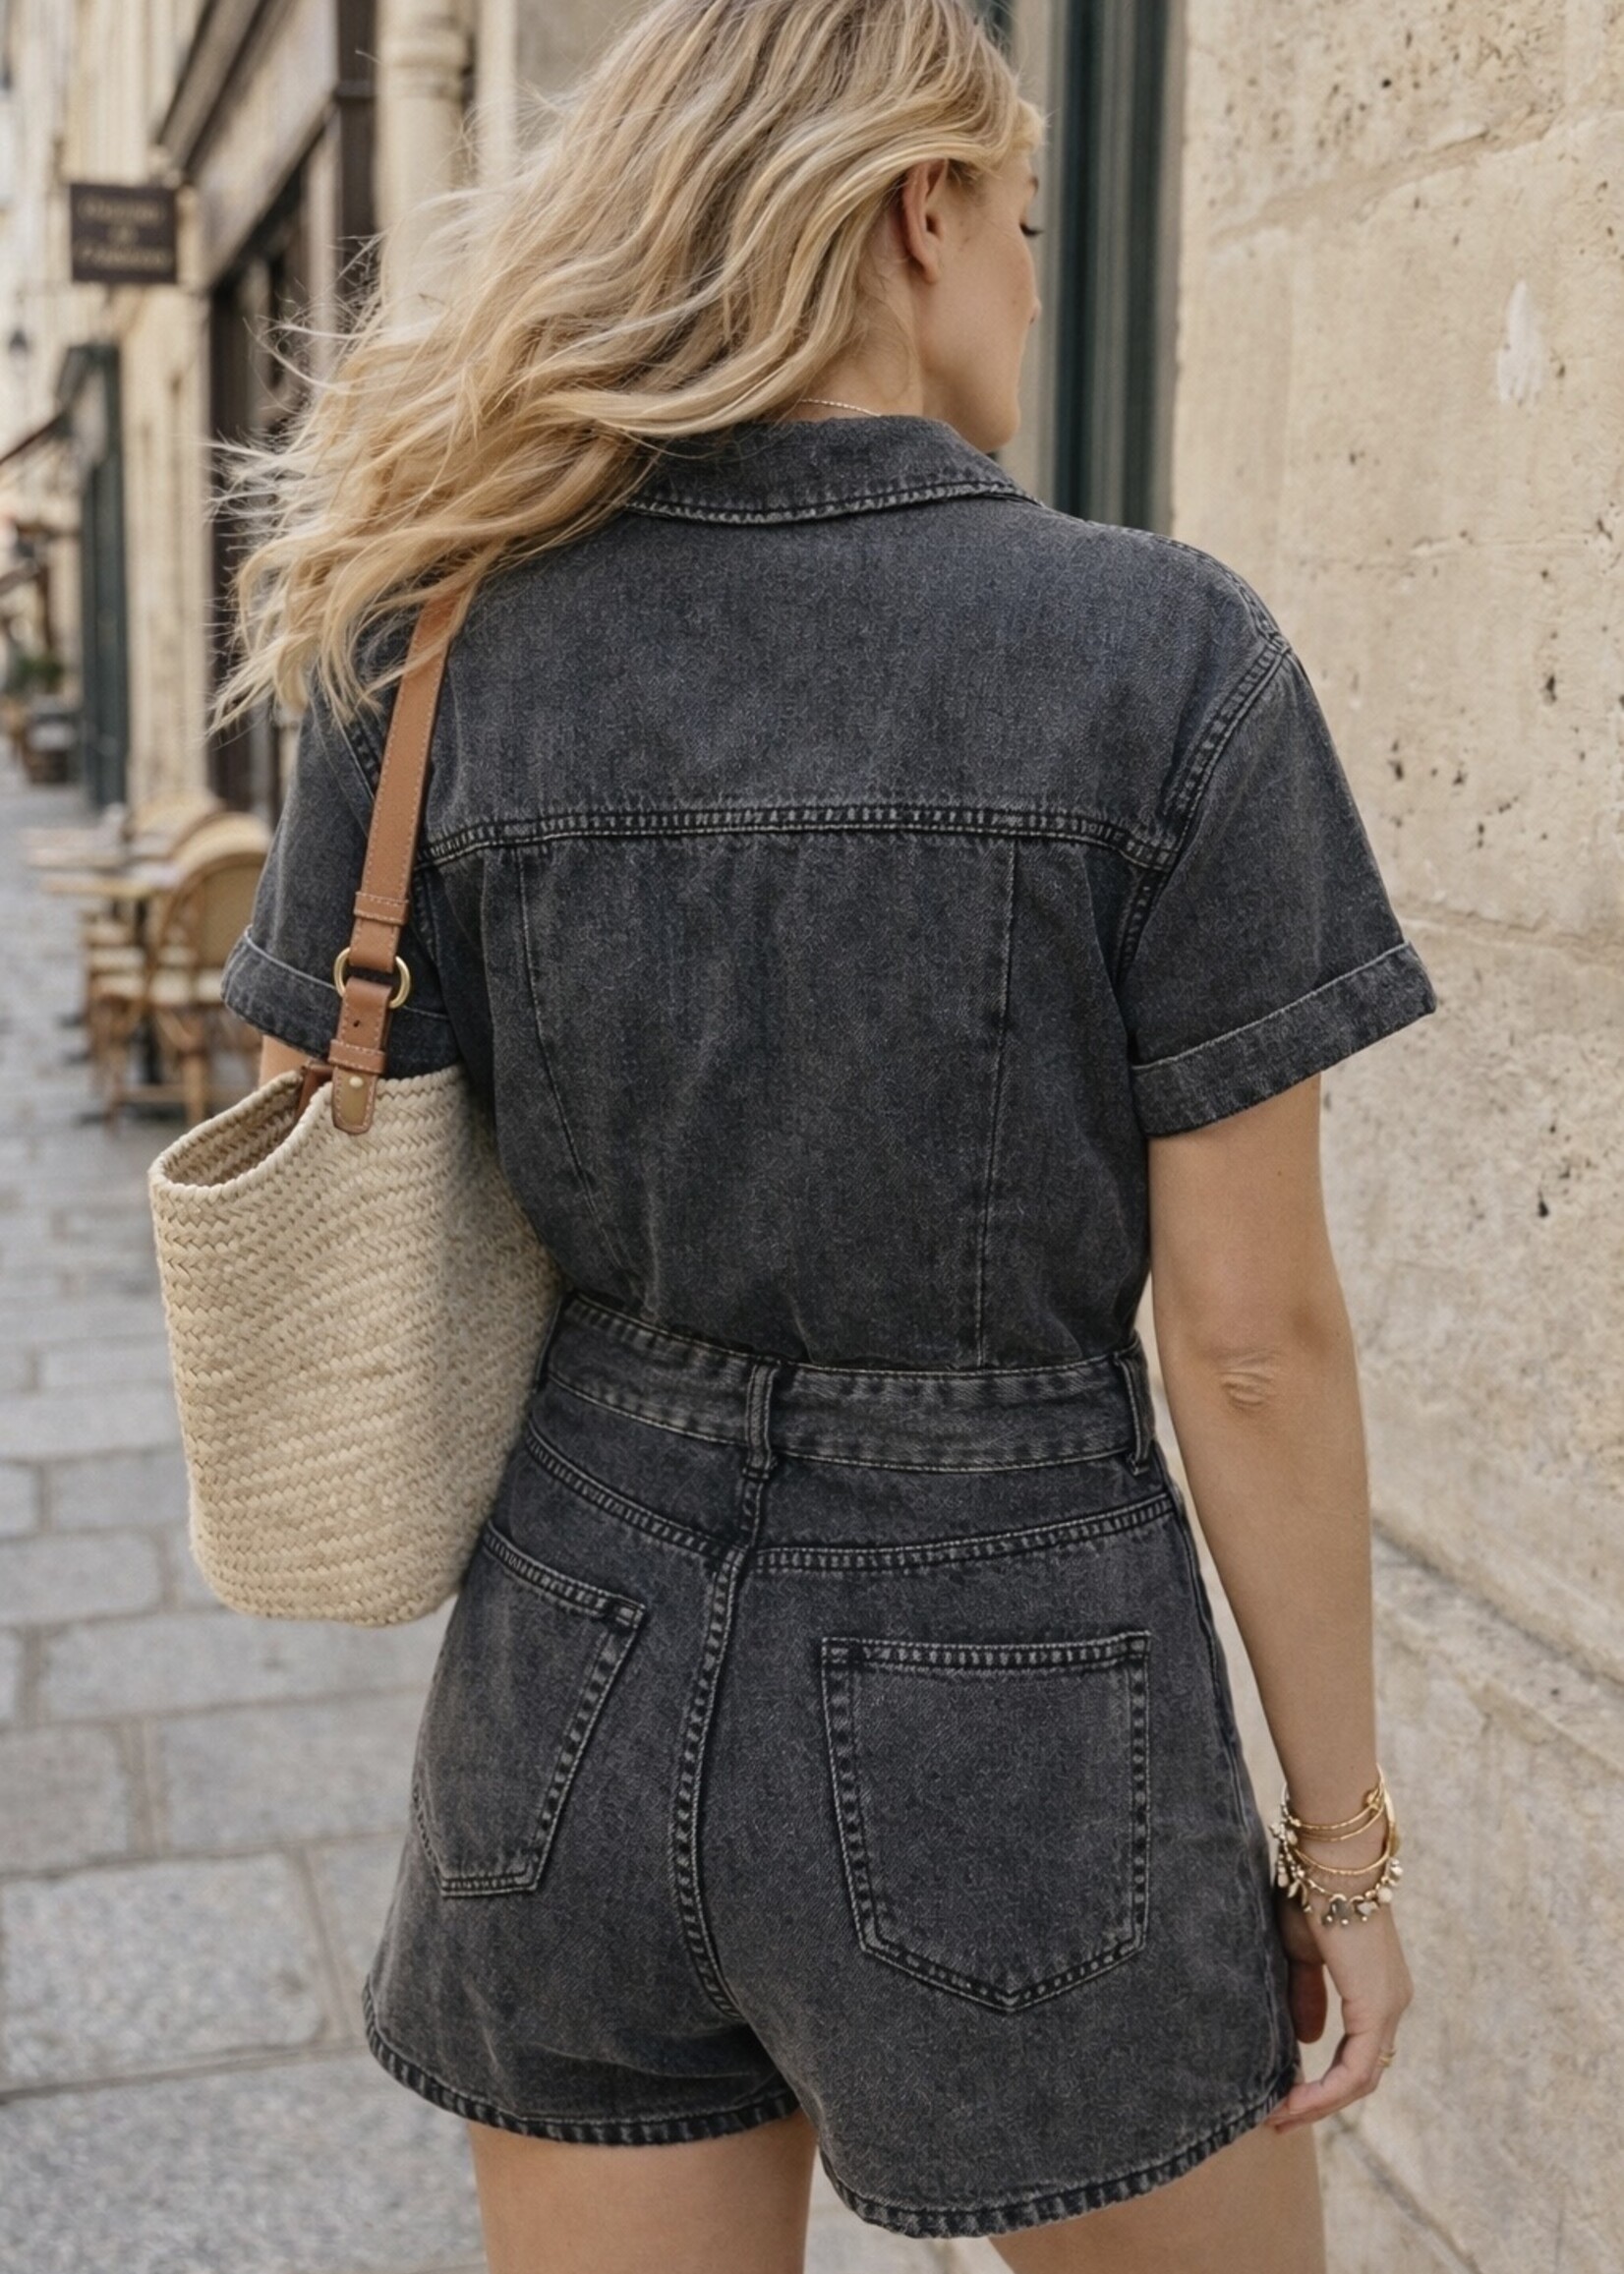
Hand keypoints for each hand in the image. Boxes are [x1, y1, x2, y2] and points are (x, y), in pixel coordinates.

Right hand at [1265, 1886, 1413, 2130]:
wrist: (1330, 1861)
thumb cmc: (1312, 1891)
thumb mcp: (1301, 1951)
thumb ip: (1306, 1994)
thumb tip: (1306, 2039)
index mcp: (1377, 1988)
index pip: (1357, 2051)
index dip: (1324, 2079)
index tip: (1285, 2096)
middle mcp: (1392, 2002)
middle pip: (1363, 2073)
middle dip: (1321, 2101)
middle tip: (1280, 2118)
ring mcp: (1389, 2008)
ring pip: (1361, 2078)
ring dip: (1320, 2103)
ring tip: (1280, 2116)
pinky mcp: (1377, 2010)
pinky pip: (1355, 2070)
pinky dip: (1326, 2091)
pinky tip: (1294, 2101)